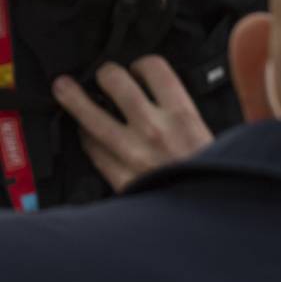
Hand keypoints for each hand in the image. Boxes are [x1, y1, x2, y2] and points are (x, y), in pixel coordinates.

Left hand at [54, 56, 214, 192]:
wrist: (212, 217)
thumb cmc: (216, 178)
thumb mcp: (216, 138)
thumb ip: (186, 118)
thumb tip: (166, 101)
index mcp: (183, 116)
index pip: (153, 68)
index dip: (142, 64)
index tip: (139, 69)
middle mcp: (154, 129)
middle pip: (114, 81)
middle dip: (106, 74)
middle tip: (104, 78)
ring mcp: (131, 152)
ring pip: (88, 114)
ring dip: (72, 97)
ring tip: (64, 89)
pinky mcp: (119, 176)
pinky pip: (92, 149)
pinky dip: (86, 138)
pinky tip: (87, 134)